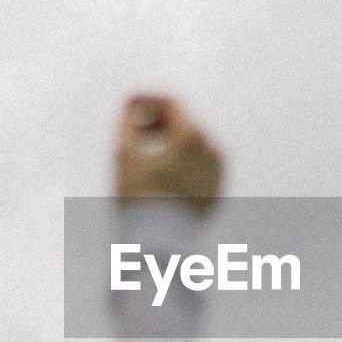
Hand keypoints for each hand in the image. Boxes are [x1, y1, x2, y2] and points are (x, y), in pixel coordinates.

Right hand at [116, 95, 222, 216]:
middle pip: (184, 123)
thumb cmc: (138, 197)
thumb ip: (127, 121)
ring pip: (193, 145)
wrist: (158, 242)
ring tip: (147, 155)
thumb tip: (131, 104)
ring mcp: (217, 171)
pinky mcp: (216, 190)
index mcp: (191, 136)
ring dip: (171, 142)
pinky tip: (161, 174)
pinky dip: (183, 163)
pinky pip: (199, 167)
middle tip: (135, 129)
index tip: (131, 104)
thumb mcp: (124, 154)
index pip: (171, 103)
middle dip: (160, 121)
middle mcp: (211, 150)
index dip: (148, 100)